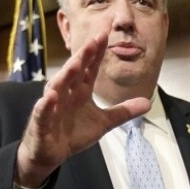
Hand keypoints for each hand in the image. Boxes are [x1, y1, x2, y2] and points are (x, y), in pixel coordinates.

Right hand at [15, 32, 151, 186]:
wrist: (52, 153)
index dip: (96, 54)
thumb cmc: (74, 132)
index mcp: (81, 91)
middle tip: (93, 41)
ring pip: (58, 87)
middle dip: (83, 57)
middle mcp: (66, 94)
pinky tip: (52, 97)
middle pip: (75, 72)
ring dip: (66, 75)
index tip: (104, 36)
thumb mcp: (104, 122)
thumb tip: (148, 102)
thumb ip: (124, 111)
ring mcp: (52, 106)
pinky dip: (46, 105)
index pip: (90, 69)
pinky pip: (43, 111)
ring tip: (76, 63)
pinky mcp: (41, 122)